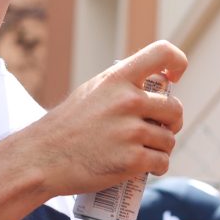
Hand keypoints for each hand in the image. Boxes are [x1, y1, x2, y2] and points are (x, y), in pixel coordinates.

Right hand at [27, 40, 186, 195]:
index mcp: (118, 79)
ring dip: (162, 148)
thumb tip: (155, 83)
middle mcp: (128, 101)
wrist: (42, 158)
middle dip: (171, 122)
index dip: (178, 63)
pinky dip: (158, 166)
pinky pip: (162, 162)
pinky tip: (148, 167)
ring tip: (145, 150)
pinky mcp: (132, 160)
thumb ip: (122, 85)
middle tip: (159, 129)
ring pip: (169, 140)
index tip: (174, 79)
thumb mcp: (93, 91)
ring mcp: (131, 131)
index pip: (163, 53)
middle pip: (175, 109)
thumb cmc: (66, 125)